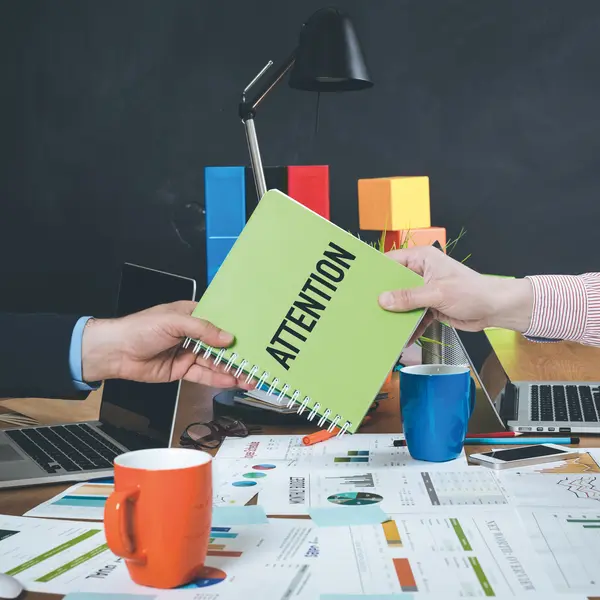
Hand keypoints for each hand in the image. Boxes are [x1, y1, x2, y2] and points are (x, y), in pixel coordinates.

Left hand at [80, 301, 250, 388]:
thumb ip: (202, 329)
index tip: (254, 336)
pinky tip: (232, 381)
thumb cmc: (139, 328)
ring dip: (232, 369)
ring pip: (214, 362)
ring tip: (250, 376)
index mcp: (191, 315)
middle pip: (220, 344)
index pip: (220, 321)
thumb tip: (227, 337)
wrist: (115, 352)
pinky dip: (218, 379)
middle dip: (238, 353)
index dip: (236, 328)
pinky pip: (203, 375)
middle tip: (257, 361)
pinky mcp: (182, 370)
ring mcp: (188, 352)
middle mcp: (192, 334)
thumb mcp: (174, 321)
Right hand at [377, 246, 533, 338]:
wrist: (496, 309)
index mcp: (422, 259)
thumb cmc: (473, 291)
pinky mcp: (430, 306)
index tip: (362, 284)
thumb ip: (409, 297)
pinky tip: (403, 338)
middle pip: (395, 284)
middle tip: (368, 308)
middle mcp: (421, 272)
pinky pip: (413, 316)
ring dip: (396, 315)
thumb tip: (384, 300)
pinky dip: (409, 327)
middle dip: (384, 298)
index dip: (377, 272)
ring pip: (403, 302)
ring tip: (382, 326)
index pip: (392, 262)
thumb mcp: (437, 293)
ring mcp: (425, 290)